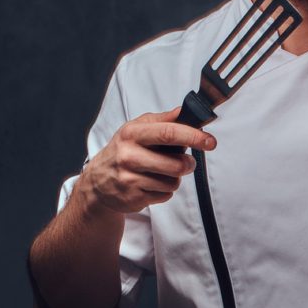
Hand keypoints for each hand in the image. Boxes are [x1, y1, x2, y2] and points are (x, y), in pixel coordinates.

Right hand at [78, 107, 216, 213]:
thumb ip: (163, 120)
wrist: (97, 182)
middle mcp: (129, 155)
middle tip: (186, 161)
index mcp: (132, 134)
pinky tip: (151, 184)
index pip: (169, 133)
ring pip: (174, 181)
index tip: (210, 141)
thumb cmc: (123, 151)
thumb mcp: (137, 129)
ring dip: (174, 178)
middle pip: (177, 164)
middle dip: (188, 164)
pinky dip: (164, 190)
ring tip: (161, 172)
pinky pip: (166, 195)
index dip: (194, 136)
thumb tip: (186, 110)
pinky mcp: (133, 197)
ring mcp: (130, 178)